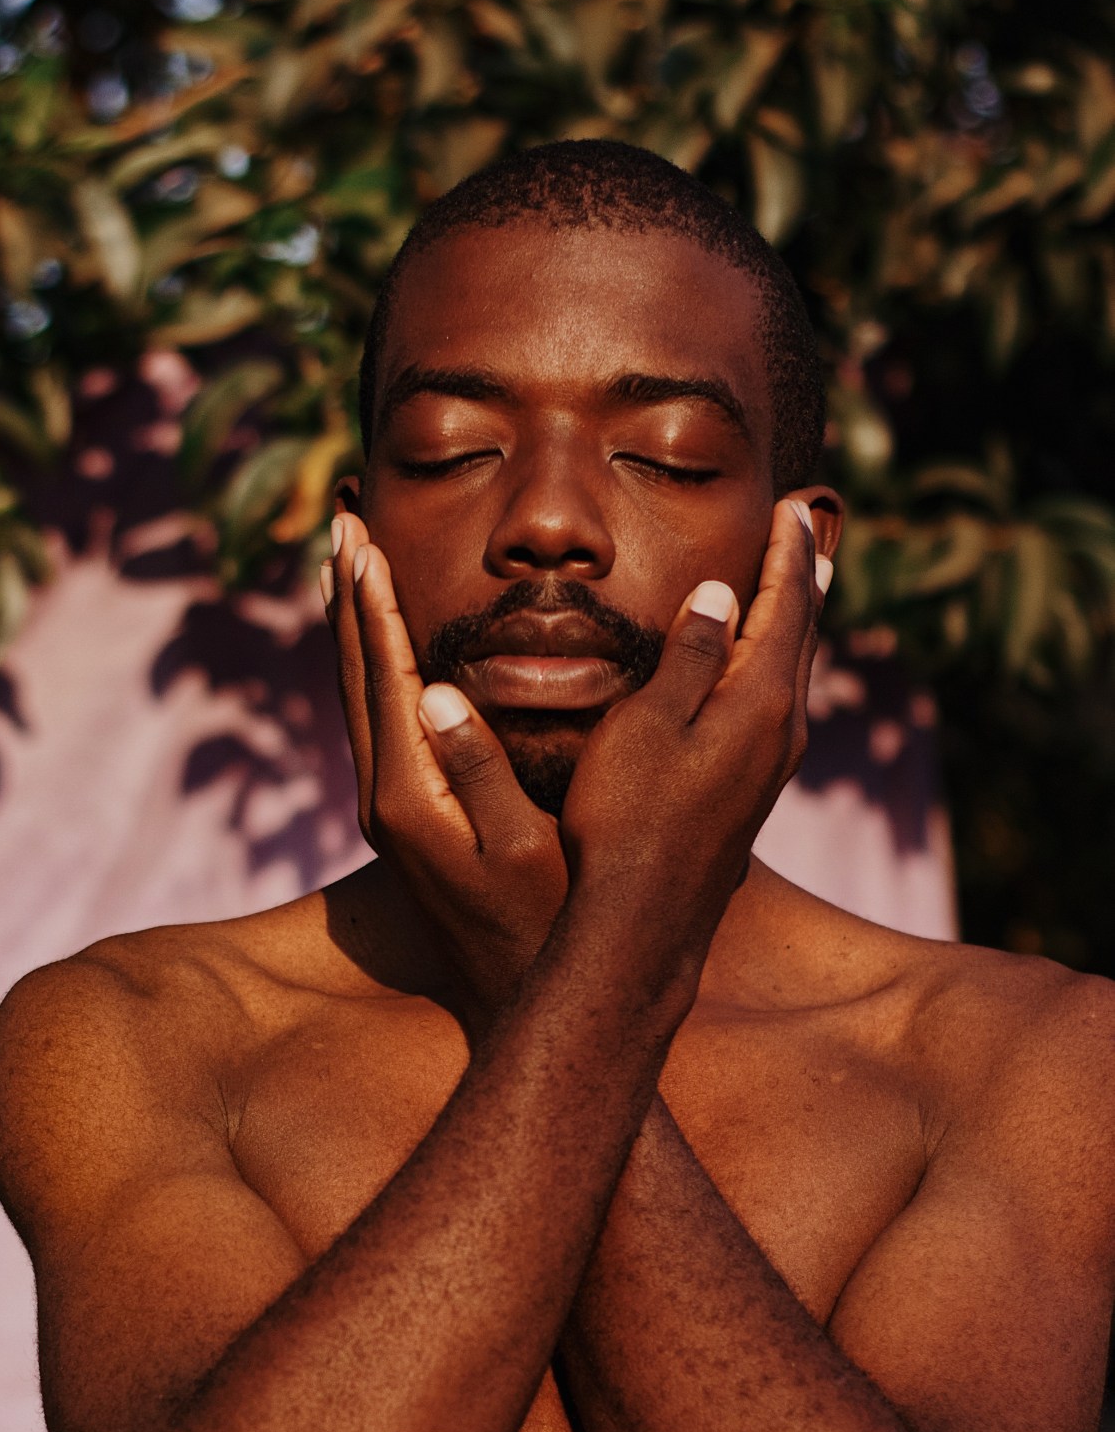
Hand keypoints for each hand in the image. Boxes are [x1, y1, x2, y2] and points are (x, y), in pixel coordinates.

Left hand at [328, 510, 567, 1017]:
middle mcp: (384, 797)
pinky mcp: (402, 817)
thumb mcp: (522, 846)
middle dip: (349, 598)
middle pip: (354, 675)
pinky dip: (368, 670)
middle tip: (341, 526)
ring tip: (346, 569)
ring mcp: (388, 809)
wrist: (519, 990)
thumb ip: (481, 768)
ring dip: (351, 629)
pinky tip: (377, 649)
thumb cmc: (545, 919)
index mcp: (410, 791)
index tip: (362, 540)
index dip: (374, 604)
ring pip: (356, 697)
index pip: (385, 676)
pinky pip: (373, 722)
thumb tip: (441, 694)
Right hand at [561, 498, 822, 961]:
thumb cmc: (627, 819)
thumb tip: (717, 594)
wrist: (639, 924)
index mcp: (758, 701)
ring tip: (795, 592)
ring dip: (791, 626)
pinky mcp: (748, 798)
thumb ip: (687, 657)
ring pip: (792, 677)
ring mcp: (769, 770)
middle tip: (804, 533)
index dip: (784, 552)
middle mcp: (780, 733)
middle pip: (800, 638)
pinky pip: (776, 711)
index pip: (783, 605)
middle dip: (800, 581)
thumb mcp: (646, 724)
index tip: (788, 507)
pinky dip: (774, 670)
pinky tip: (759, 680)